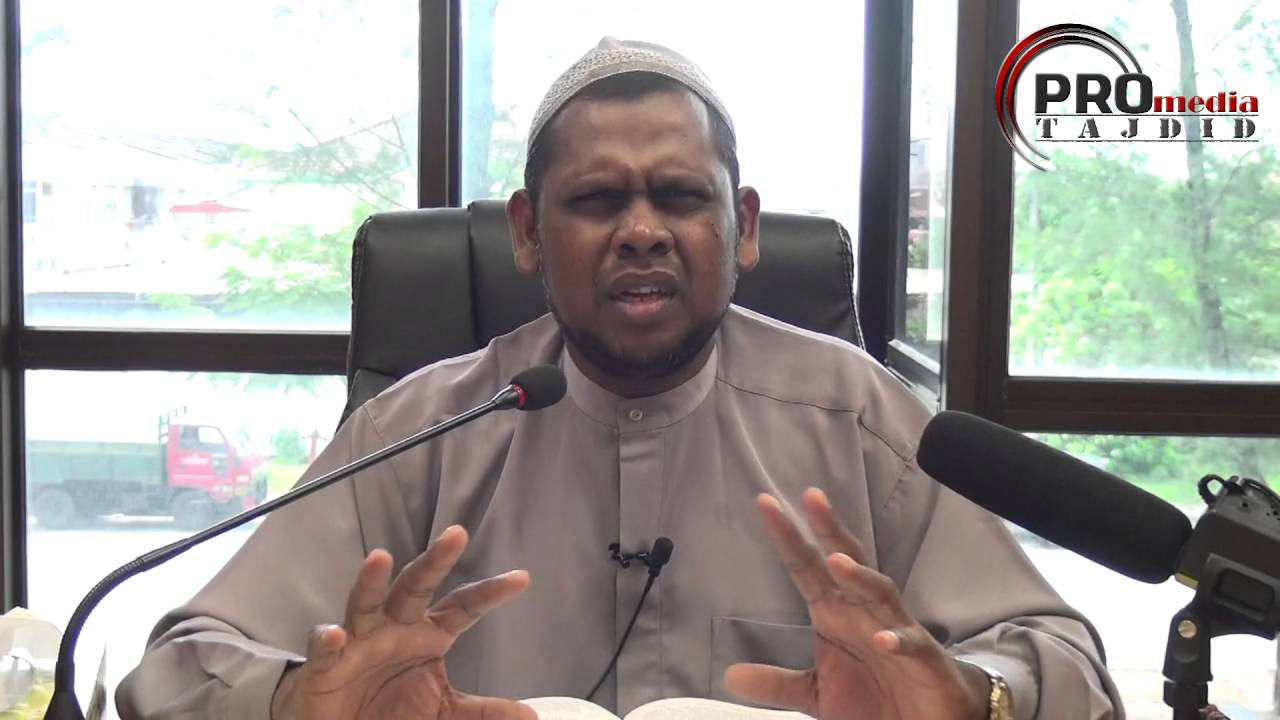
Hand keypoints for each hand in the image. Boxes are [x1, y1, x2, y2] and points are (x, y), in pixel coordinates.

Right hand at [271, 525, 535, 719]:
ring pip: (365, 602)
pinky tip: (337, 634)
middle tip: (457, 534)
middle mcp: (395, 626)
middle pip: (417, 586)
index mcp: (428, 633)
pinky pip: (327, 648)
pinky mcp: (326, 665)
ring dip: (371, 580)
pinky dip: (329, 640)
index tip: (522, 579)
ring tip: (379, 557)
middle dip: (435, 561)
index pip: (464, 607)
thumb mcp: (443, 711)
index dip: (490, 592)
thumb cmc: (393, 707)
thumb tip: (529, 715)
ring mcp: (358, 640)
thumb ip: (480, 711)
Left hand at [723, 488, 989, 719]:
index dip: (788, 537)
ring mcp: (896, 631)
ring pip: (880, 593)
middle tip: (811, 497)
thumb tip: (730, 676)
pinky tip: (883, 637)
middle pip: (846, 562)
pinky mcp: (924, 660)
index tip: (765, 502)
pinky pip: (911, 644)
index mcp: (835, 614)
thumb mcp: (817, 692)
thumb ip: (777, 683)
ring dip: (860, 577)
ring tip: (836, 560)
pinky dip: (898, 640)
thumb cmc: (874, 698)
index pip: (806, 567)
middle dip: (829, 530)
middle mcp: (864, 613)